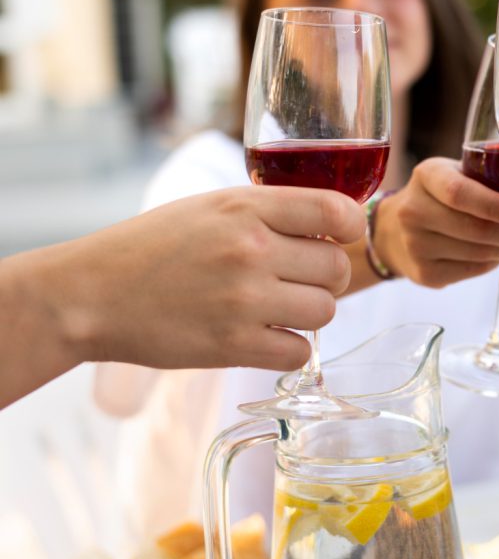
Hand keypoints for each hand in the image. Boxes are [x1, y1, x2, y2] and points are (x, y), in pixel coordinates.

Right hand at [49, 186, 364, 370]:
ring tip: (276, 307)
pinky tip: (265, 336)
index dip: (349, 227)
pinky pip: (299, 352)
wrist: (90, 294)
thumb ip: (270, 210)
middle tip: (296, 279)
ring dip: (308, 313)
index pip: (337, 212)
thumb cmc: (152, 246)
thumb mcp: (212, 206)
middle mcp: (251, 249)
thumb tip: (335, 222)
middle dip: (324, 276)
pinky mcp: (233, 346)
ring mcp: (244, 300)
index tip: (340, 237)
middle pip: (337, 269)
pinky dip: (288, 348)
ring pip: (324, 311)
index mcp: (247, 207)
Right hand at [372, 157, 498, 287]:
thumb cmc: (442, 196)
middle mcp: (412, 210)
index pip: (460, 193)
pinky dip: (491, 263)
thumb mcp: (456, 173)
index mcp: (426, 176)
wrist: (394, 230)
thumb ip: (490, 176)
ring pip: (478, 252)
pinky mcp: (424, 274)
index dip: (496, 206)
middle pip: (474, 228)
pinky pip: (473, 270)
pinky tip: (492, 252)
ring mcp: (415, 245)